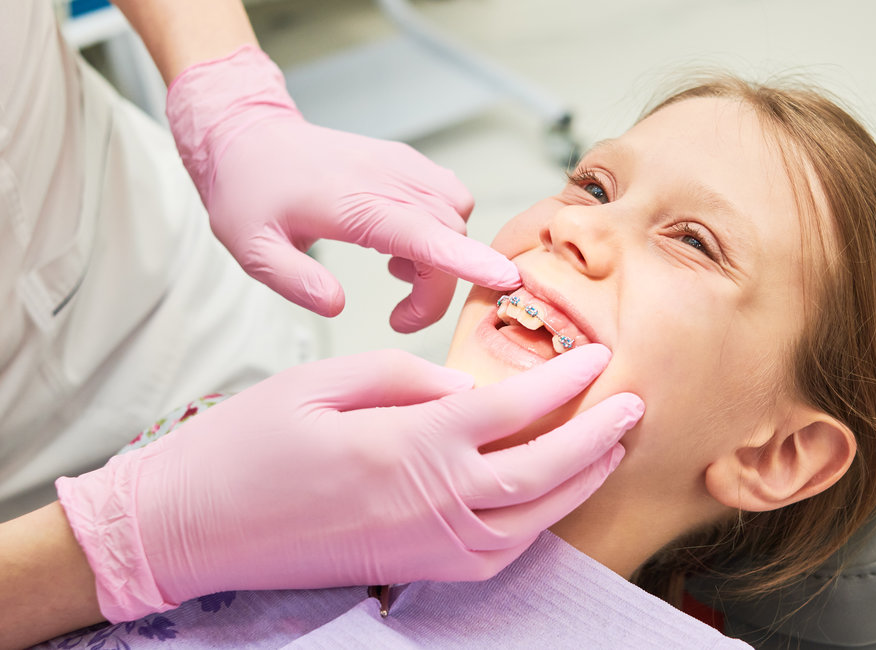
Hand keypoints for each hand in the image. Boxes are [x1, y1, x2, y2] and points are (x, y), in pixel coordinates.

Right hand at [57, 345, 642, 621]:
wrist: (192, 525)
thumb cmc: (247, 443)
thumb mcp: (323, 381)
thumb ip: (407, 378)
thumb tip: (470, 388)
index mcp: (405, 445)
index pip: (511, 410)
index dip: (564, 383)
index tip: (598, 356)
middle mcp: (428, 504)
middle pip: (540, 473)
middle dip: (596, 437)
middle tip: (633, 404)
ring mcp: (423, 546)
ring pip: (529, 523)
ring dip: (578, 484)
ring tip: (608, 448)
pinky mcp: (412, 569)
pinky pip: (496, 555)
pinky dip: (537, 525)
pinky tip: (548, 499)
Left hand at [165, 44, 519, 327]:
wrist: (247, 136)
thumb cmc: (248, 194)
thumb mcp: (251, 249)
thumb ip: (294, 281)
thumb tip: (338, 305)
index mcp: (353, 201)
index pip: (425, 231)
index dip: (466, 260)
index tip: (502, 280)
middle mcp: (387, 177)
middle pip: (449, 235)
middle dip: (438, 287)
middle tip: (398, 316)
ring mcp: (400, 165)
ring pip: (457, 214)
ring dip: (442, 254)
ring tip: (395, 271)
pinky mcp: (405, 163)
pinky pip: (448, 198)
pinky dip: (439, 230)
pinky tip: (398, 244)